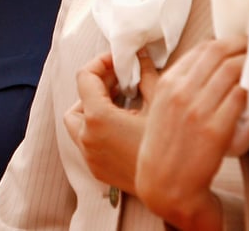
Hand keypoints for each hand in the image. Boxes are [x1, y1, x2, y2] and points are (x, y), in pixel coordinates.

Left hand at [63, 51, 158, 193]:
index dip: (101, 62)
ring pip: (77, 121)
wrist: (171, 190)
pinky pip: (86, 140)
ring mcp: (89, 155)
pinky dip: (96, 126)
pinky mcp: (96, 169)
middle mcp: (86, 137)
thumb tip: (141, 57)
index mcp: (98, 118)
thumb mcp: (159, 105)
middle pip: (79, 98)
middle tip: (123, 78)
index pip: (85, 77)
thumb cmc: (167, 147)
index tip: (118, 61)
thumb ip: (146, 76)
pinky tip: (122, 123)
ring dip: (93, 106)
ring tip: (120, 100)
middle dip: (99, 84)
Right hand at [135, 36, 247, 230]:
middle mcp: (181, 93)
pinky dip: (248, 91)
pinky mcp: (215, 131)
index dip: (225, 42)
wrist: (166, 183)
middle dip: (241, 46)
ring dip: (248, 65)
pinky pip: (239, 98)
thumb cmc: (168, 142)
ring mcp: (198, 112)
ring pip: (231, 71)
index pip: (202, 49)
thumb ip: (182, 81)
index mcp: (168, 84)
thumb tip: (212, 56)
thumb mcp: (163, 105)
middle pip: (218, 54)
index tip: (238, 43)